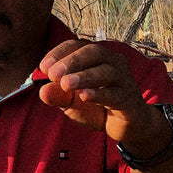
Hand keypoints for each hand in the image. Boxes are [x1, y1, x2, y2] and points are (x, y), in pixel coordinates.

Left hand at [38, 39, 152, 140]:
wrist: (126, 126)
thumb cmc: (96, 107)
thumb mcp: (71, 102)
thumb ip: (57, 95)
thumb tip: (42, 91)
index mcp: (96, 57)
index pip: (77, 45)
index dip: (59, 53)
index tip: (43, 68)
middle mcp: (112, 62)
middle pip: (93, 52)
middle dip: (72, 61)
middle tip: (53, 75)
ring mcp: (123, 80)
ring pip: (105, 71)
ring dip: (84, 76)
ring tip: (66, 84)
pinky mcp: (129, 99)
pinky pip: (115, 94)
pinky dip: (99, 94)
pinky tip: (84, 96)